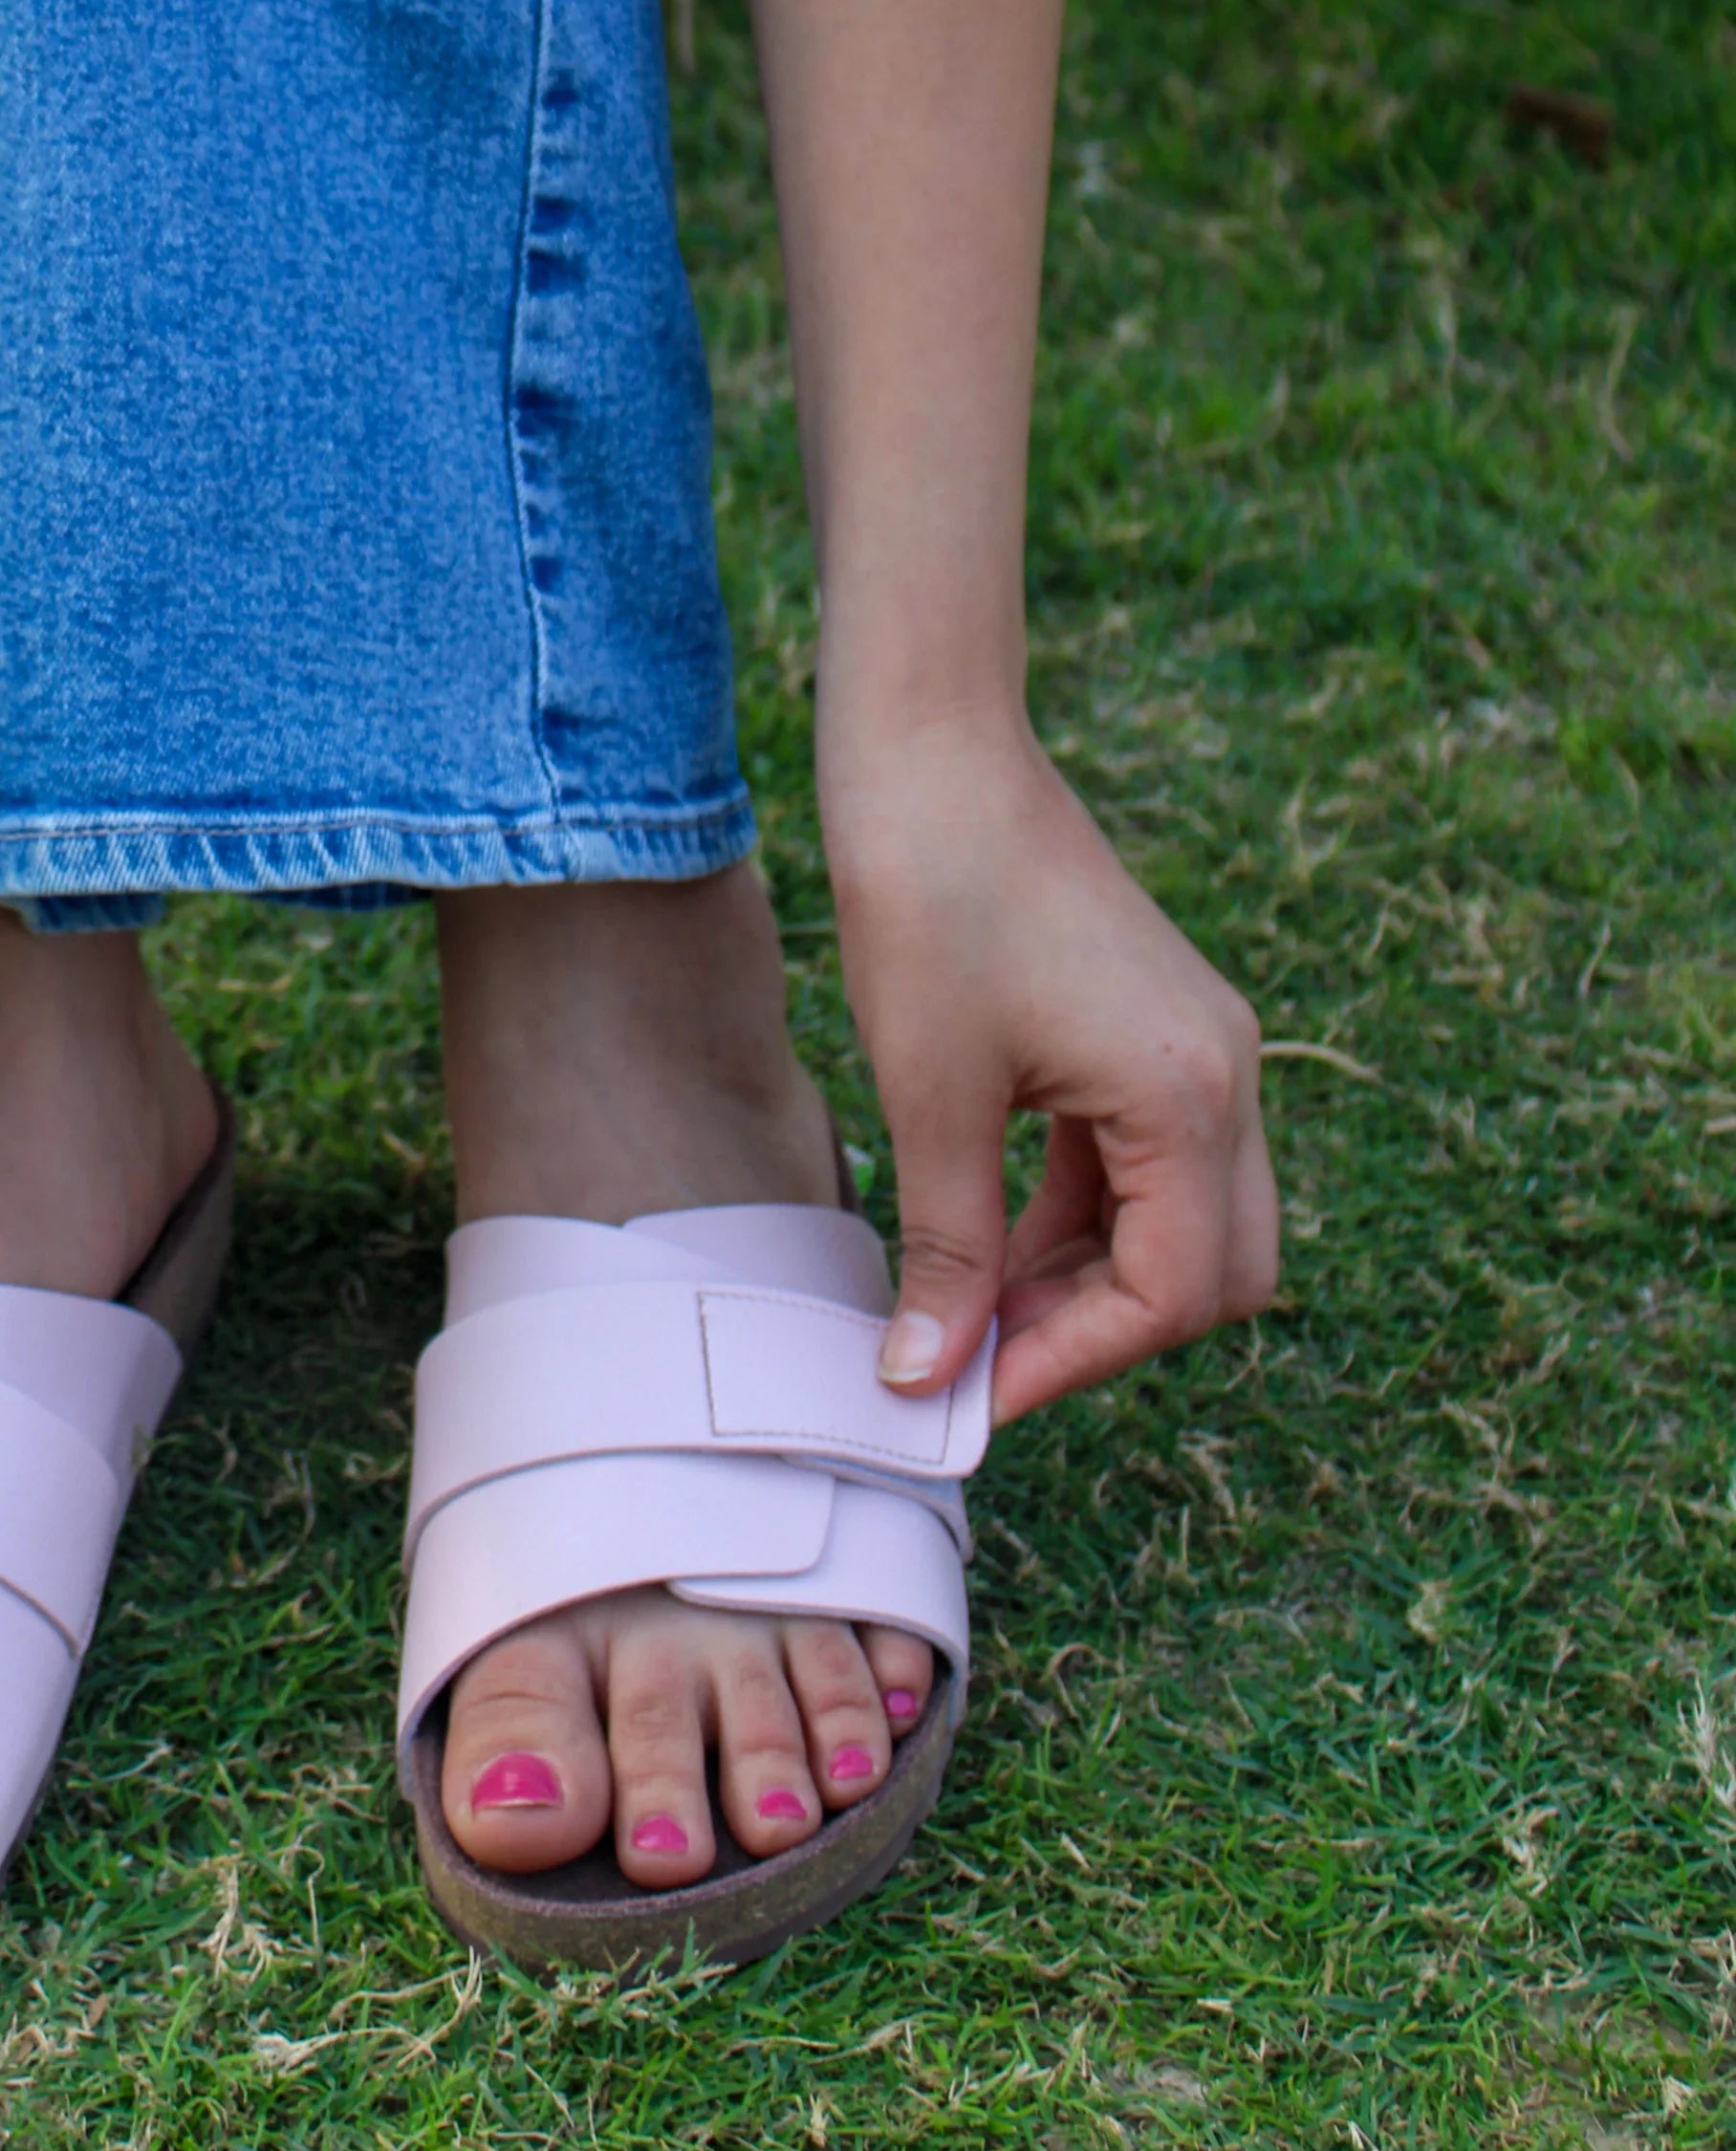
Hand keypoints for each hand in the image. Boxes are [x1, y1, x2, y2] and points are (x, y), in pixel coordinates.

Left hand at [819, 709, 1277, 1423]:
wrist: (933, 756)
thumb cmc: (929, 903)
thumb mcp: (930, 1097)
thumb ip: (948, 1250)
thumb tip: (925, 1377)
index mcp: (1191, 1094)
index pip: (1173, 1292)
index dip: (1071, 1360)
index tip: (972, 1394)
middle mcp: (1225, 1075)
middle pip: (1213, 1271)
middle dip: (1101, 1329)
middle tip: (981, 1359)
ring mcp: (1197, 1047)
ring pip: (1179, 1219)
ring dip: (1083, 1275)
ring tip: (963, 1304)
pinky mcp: (1154, 1028)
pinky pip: (1144, 1159)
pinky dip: (1077, 1211)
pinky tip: (984, 1229)